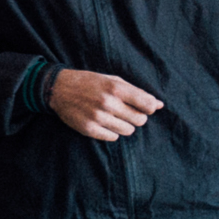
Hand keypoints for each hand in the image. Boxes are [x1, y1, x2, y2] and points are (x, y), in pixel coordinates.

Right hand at [46, 69, 165, 141]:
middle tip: (125, 111)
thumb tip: (160, 105)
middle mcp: (107, 103)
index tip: (142, 106)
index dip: (149, 107)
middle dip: (136, 117)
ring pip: (128, 130)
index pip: (147, 104)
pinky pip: (113, 137)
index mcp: (116, 88)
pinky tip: (103, 122)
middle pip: (140, 120)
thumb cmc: (90, 82)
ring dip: (124, 125)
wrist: (58, 88)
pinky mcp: (89, 129)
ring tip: (113, 117)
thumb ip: (136, 92)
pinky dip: (111, 132)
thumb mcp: (113, 80)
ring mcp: (97, 117)